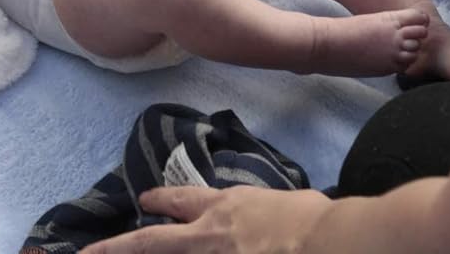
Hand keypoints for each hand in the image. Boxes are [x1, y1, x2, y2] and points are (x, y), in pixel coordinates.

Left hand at [84, 186, 331, 253]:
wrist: (332, 241)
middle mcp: (210, 237)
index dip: (159, 201)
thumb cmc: (318, 220)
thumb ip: (264, 211)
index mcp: (226, 209)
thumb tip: (271, 215)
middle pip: (152, 241)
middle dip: (116, 248)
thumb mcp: (286, 203)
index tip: (144, 201)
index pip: (181, 202)